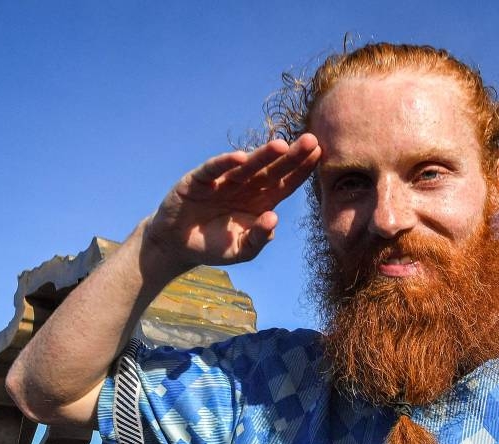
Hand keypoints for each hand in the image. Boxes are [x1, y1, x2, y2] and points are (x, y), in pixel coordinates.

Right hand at [144, 134, 320, 273]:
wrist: (178, 245)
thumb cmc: (215, 245)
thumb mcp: (242, 250)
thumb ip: (259, 238)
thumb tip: (273, 218)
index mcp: (261, 200)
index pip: (286, 182)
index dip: (302, 169)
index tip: (320, 154)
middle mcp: (246, 186)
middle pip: (272, 169)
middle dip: (291, 156)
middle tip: (311, 140)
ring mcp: (223, 181)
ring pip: (247, 166)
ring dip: (263, 155)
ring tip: (281, 145)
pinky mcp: (199, 180)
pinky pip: (214, 170)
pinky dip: (225, 163)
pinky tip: (240, 157)